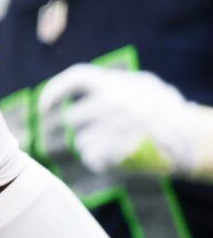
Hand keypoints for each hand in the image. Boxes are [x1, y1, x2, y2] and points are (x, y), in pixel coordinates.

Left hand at [40, 64, 206, 177]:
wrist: (193, 141)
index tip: (44, 107)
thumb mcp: (147, 87)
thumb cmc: (168, 114)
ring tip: (118, 143)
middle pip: (74, 118)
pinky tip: (118, 156)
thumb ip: (115, 85)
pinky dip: (99, 159)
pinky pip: (91, 157)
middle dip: (82, 126)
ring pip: (81, 140)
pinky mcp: (115, 152)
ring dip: (92, 143)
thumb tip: (81, 86)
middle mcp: (112, 103)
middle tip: (100, 129)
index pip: (75, 78)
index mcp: (118, 84)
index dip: (54, 91)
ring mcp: (113, 128)